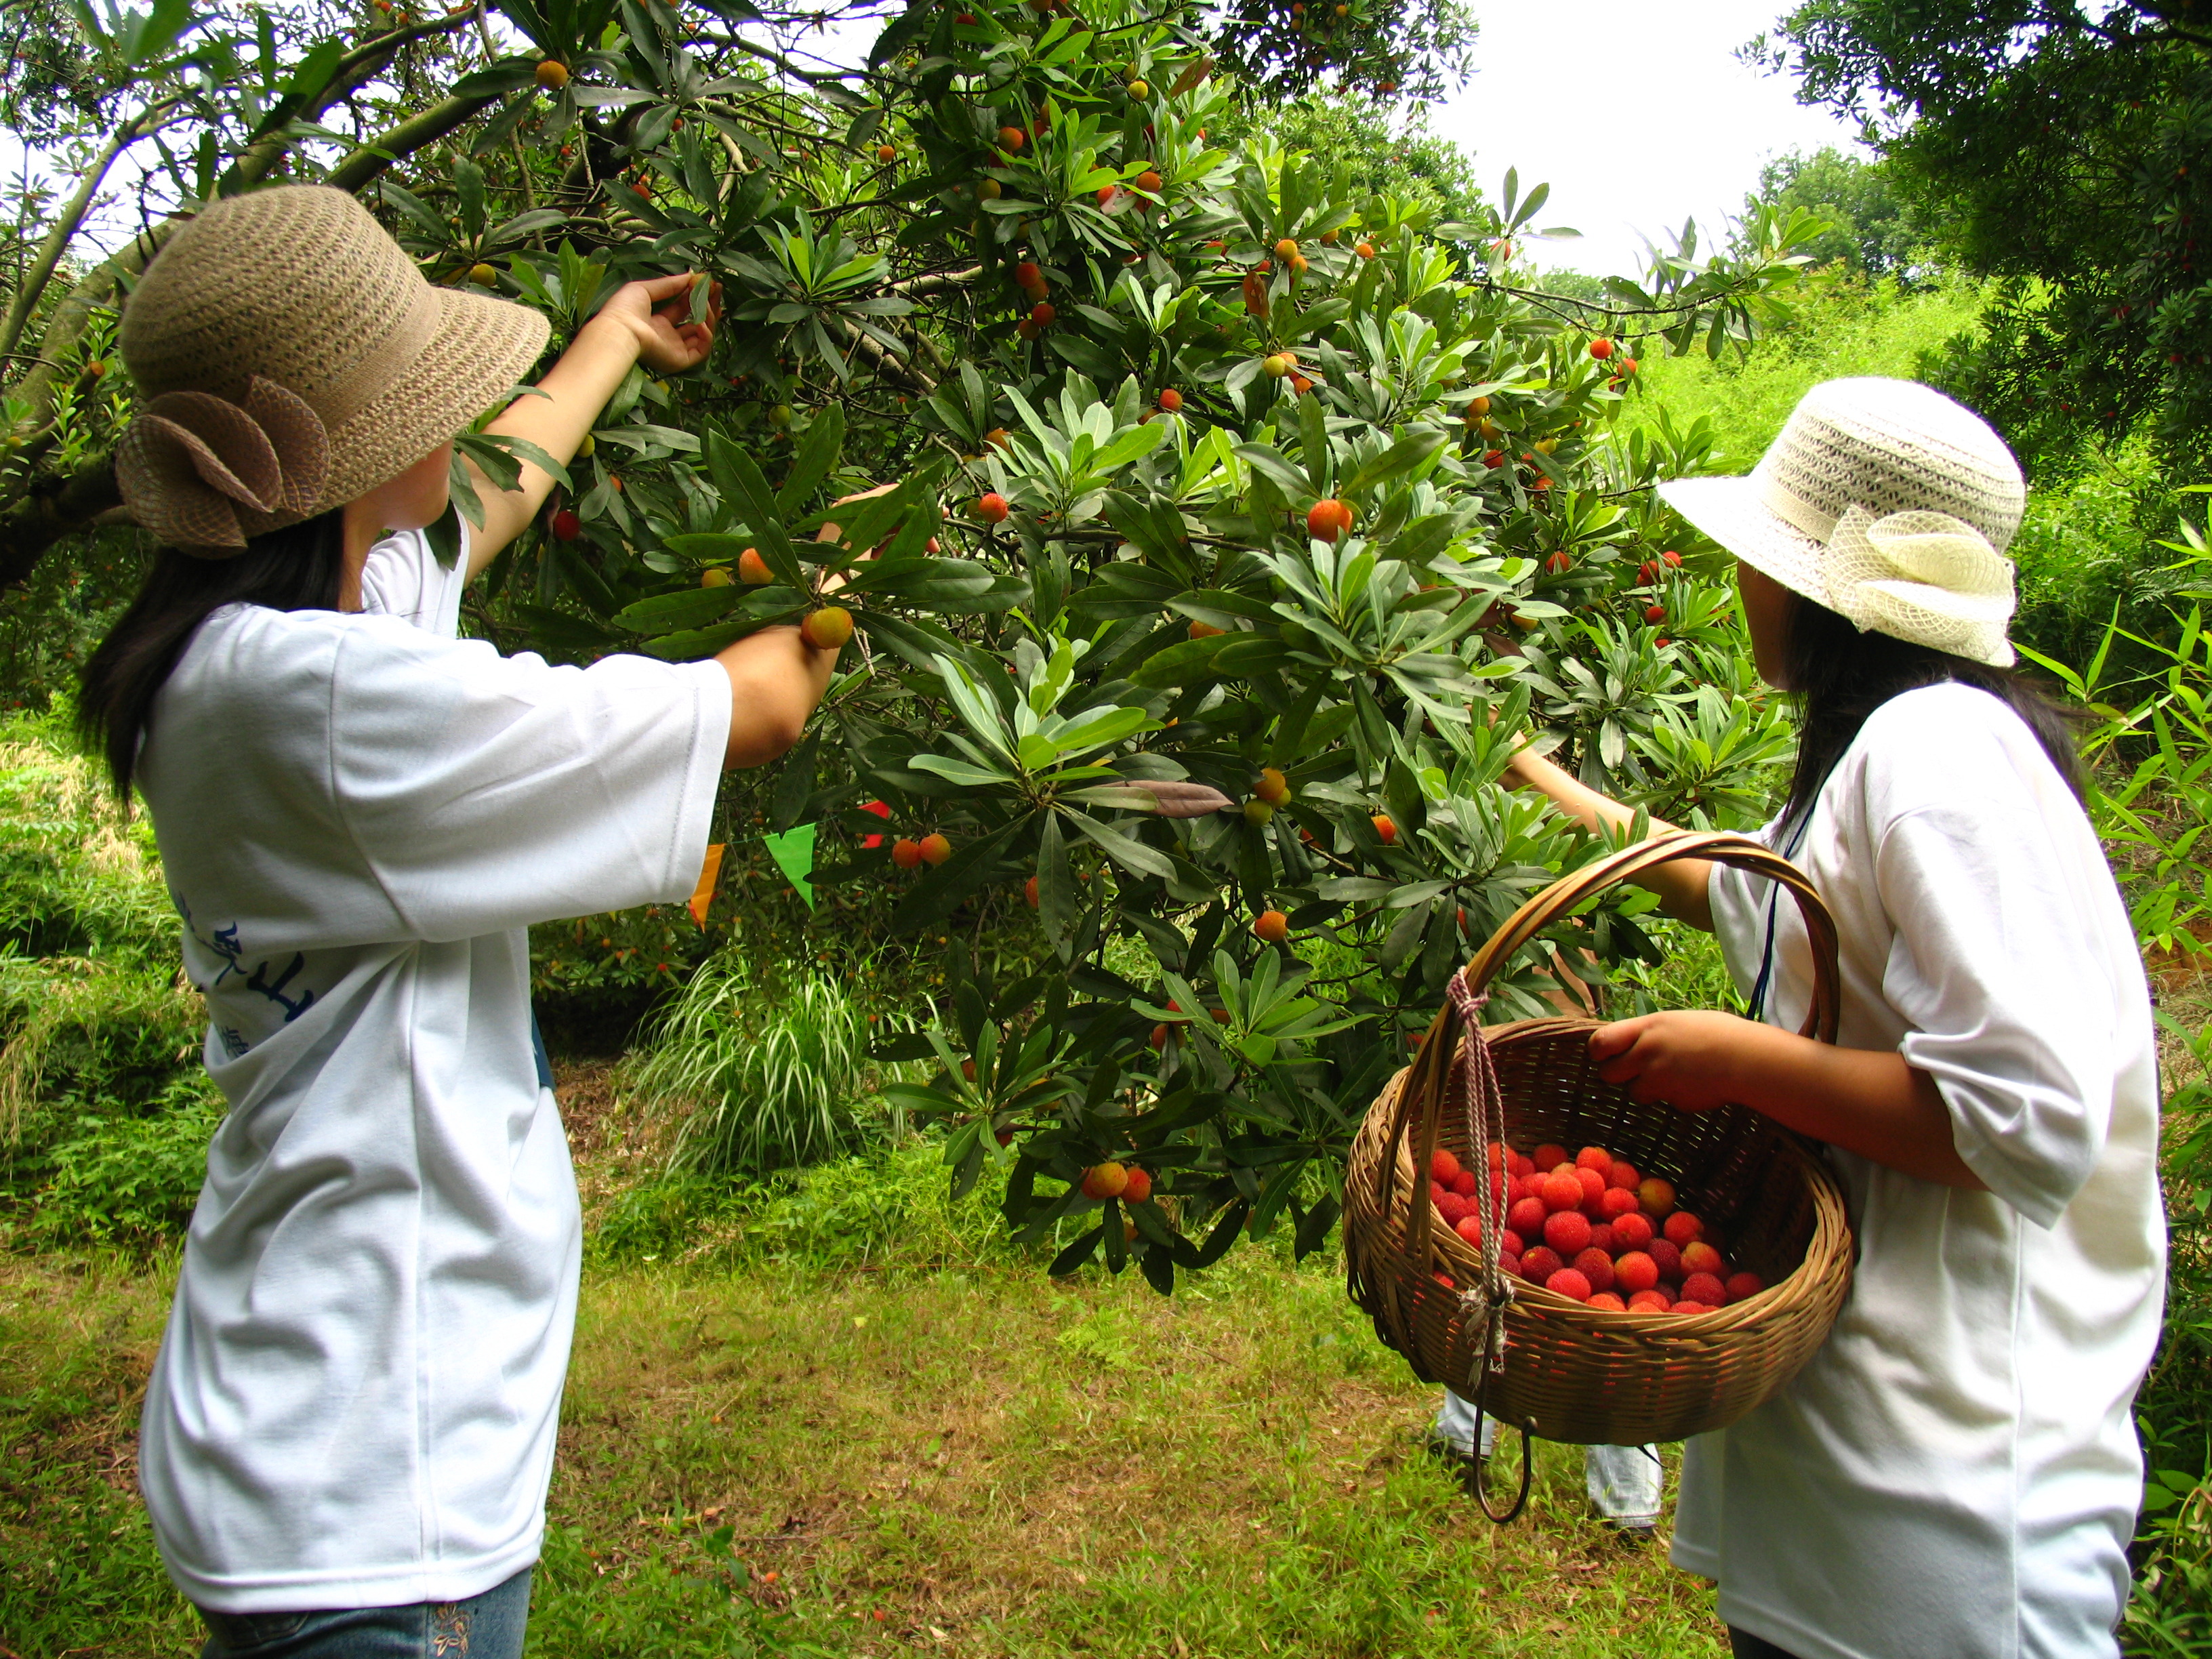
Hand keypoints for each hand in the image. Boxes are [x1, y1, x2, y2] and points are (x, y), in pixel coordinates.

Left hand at [595, 271, 720, 374]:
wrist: (621, 329)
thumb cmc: (625, 308)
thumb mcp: (646, 288)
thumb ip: (669, 284)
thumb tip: (690, 276)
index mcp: (655, 322)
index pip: (681, 309)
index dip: (694, 296)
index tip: (707, 282)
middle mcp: (666, 337)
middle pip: (694, 321)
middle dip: (707, 305)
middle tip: (717, 289)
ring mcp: (674, 350)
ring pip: (701, 336)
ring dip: (710, 319)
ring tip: (712, 304)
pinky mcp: (680, 361)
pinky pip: (702, 351)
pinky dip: (707, 336)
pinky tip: (702, 323)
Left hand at [1587, 1010, 1766, 1111]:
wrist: (1749, 1059)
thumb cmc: (1719, 1033)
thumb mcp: (1677, 1022)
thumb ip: (1651, 1034)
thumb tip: (1630, 1044)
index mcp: (1647, 1028)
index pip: (1600, 1042)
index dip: (1598, 1052)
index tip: (1604, 1055)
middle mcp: (1647, 1054)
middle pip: (1609, 1074)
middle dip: (1619, 1074)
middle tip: (1636, 1070)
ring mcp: (1659, 1080)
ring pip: (1635, 1092)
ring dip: (1647, 1088)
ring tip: (1675, 1075)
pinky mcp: (1674, 1101)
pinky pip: (1665, 1102)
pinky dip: (1675, 1097)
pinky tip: (1695, 1085)